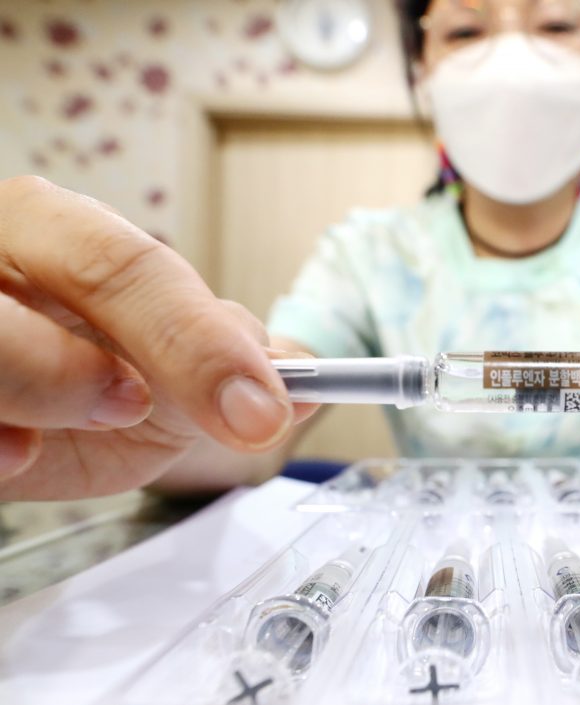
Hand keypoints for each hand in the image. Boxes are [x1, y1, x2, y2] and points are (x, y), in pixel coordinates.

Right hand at [0, 176, 311, 499]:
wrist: (1, 421)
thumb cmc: (69, 381)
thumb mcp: (153, 372)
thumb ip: (221, 361)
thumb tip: (302, 373)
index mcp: (54, 234)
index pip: (126, 265)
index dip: (199, 339)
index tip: (260, 408)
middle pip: (47, 285)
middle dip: (109, 360)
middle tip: (141, 409)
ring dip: (39, 389)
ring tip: (58, 432)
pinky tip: (13, 455)